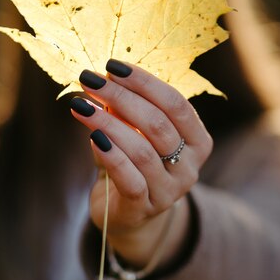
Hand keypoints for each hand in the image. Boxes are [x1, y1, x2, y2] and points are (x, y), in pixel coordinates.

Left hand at [70, 60, 212, 266]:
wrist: (128, 213)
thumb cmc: (133, 163)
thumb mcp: (136, 132)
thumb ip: (126, 110)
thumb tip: (103, 79)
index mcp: (198, 141)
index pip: (176, 104)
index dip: (144, 82)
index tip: (113, 66)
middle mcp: (190, 166)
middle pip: (158, 124)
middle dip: (121, 97)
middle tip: (90, 80)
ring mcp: (170, 190)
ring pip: (142, 151)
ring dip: (107, 123)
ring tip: (81, 106)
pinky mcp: (144, 208)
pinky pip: (128, 177)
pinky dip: (110, 154)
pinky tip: (91, 137)